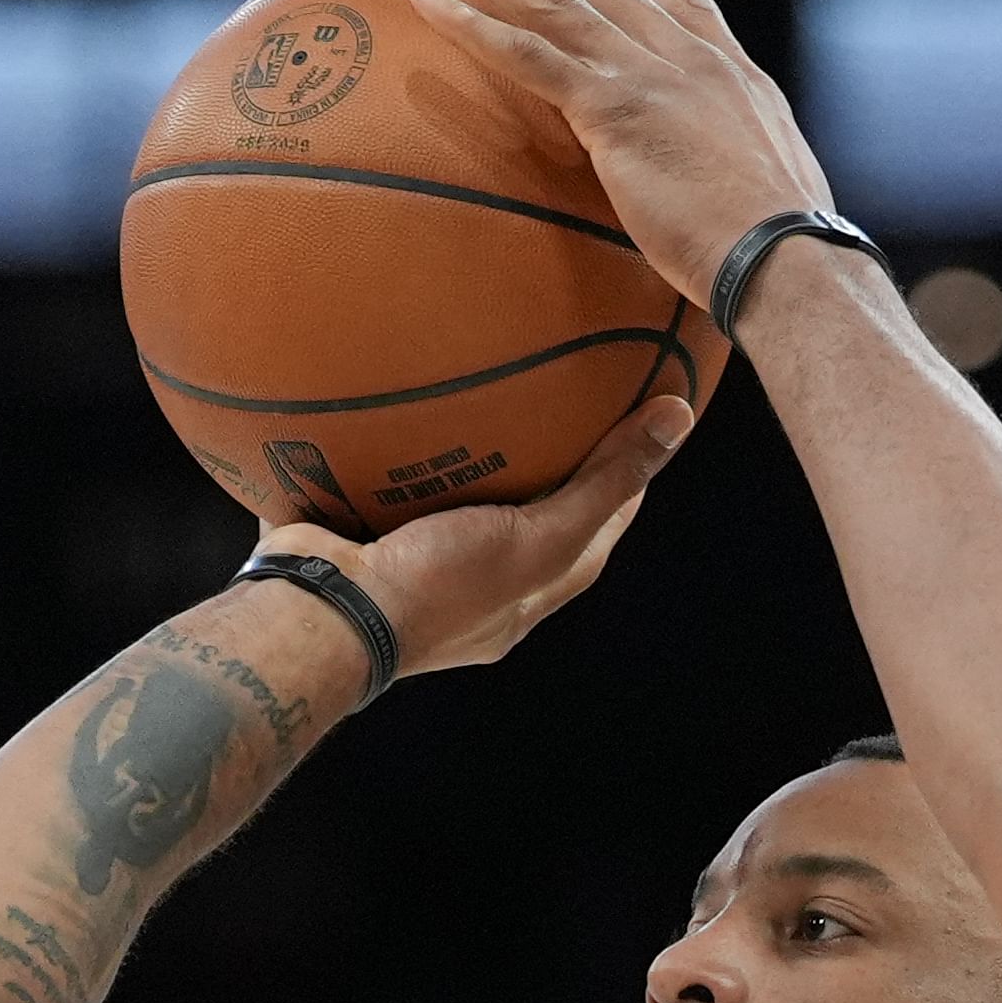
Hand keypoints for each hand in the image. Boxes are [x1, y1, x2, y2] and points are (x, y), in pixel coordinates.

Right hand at [248, 383, 693, 679]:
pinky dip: (401, 445)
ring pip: (458, 498)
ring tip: (482, 388)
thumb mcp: (539, 534)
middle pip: (530, 513)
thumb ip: (604, 482)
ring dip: (470, 452)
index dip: (623, 477)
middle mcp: (480, 584)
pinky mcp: (367, 537)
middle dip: (548, 462)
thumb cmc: (440, 586)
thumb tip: (678, 417)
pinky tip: (399, 397)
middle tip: (561, 395)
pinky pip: (392, 481)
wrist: (323, 614)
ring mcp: (419, 562)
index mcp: (528, 594)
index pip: (597, 529)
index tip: (638, 419)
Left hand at [403, 0, 846, 320]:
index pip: (684, 4)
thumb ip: (743, 180)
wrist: (788, 257)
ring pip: (552, 2)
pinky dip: (471, 22)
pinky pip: (526, 53)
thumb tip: (740, 212)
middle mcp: (687, 57)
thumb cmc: (786, 259)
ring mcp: (648, 74)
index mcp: (731, 76)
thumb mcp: (776, 198)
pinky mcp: (611, 106)